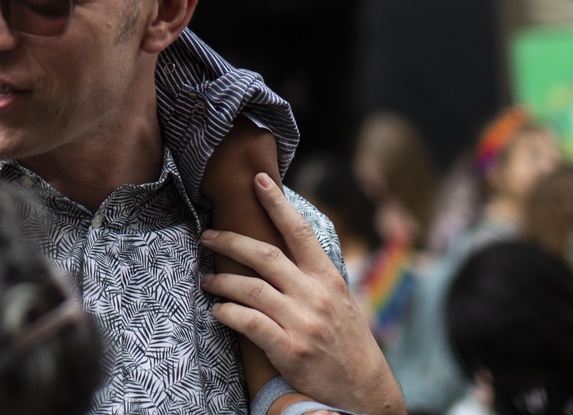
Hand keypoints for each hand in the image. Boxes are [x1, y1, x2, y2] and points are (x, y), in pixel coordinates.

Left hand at [201, 173, 405, 414]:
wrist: (364, 392)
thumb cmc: (347, 344)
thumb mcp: (341, 302)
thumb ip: (314, 278)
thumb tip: (283, 251)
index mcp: (329, 279)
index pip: (300, 232)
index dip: (278, 203)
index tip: (259, 180)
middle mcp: (315, 295)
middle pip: (265, 255)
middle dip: (231, 241)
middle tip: (208, 237)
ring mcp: (302, 322)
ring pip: (251, 288)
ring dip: (223, 281)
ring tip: (208, 280)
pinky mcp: (289, 350)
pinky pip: (249, 323)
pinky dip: (228, 314)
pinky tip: (218, 312)